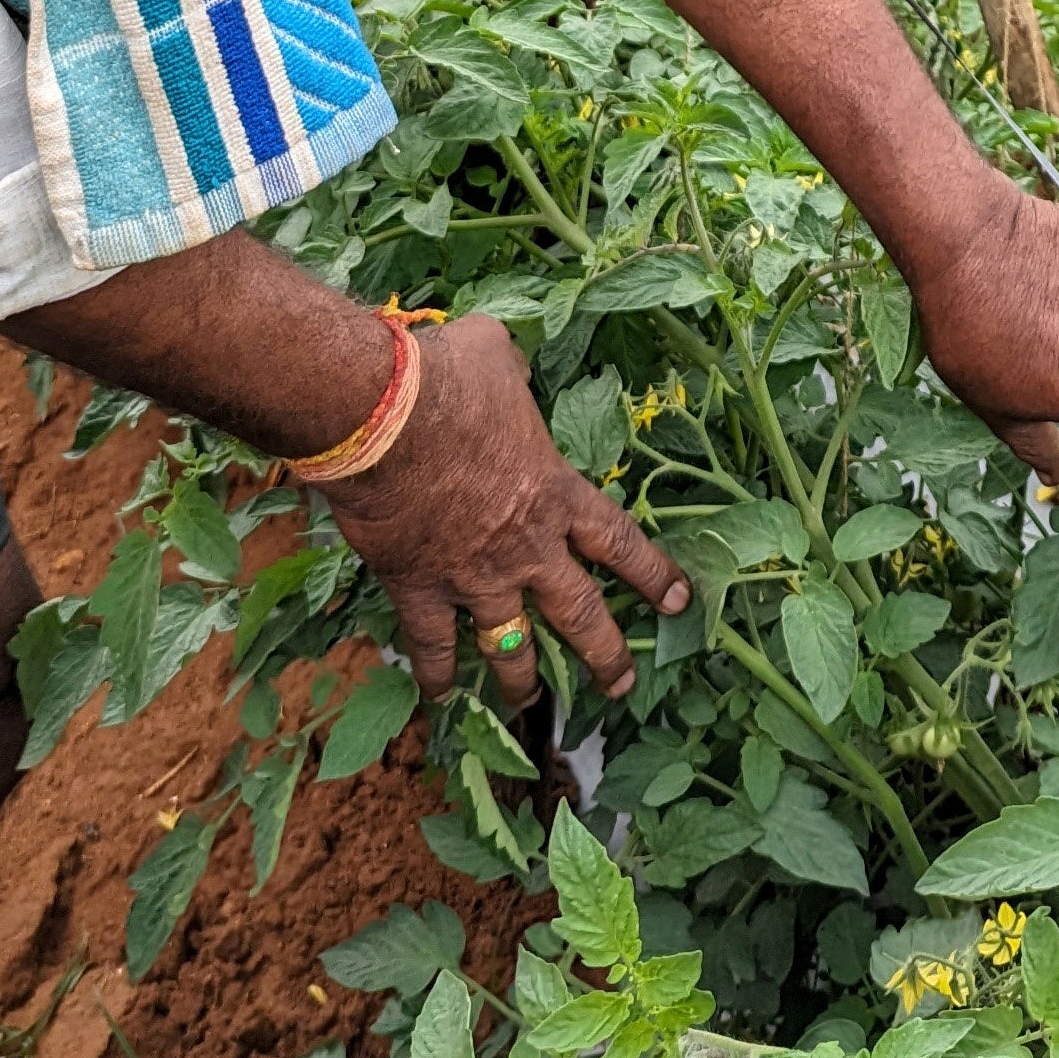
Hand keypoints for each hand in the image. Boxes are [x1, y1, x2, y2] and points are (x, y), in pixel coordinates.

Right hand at [315, 317, 687, 705]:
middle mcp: (526, 547)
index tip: (678, 602)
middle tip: (622, 685)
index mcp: (555, 492)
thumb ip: (511, 371)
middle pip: (578, 614)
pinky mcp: (419, 589)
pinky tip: (441, 697)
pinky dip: (436, 674)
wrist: (380, 415)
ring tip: (531, 702)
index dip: (652, 574)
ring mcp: (473, 576)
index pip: (620, 543)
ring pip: (510, 647)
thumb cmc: (445, 378)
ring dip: (522, 679)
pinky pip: (433, 646)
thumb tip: (504, 359)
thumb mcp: (495, 356)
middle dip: (605, 654)